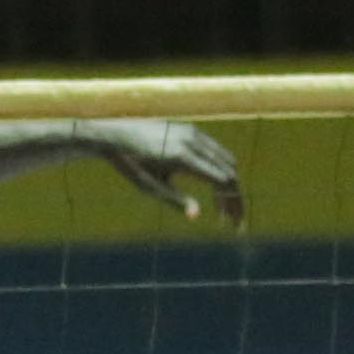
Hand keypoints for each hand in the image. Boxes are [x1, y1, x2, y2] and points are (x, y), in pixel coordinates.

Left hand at [96, 121, 244, 226]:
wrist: (117, 133)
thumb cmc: (131, 165)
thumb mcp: (150, 187)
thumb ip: (174, 200)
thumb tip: (196, 216)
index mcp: (182, 157)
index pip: (222, 180)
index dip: (232, 202)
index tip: (234, 223)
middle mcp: (192, 141)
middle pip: (229, 171)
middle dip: (235, 198)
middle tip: (234, 223)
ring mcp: (194, 133)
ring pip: (227, 160)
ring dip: (230, 185)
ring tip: (223, 211)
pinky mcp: (193, 130)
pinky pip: (217, 151)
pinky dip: (222, 171)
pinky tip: (215, 192)